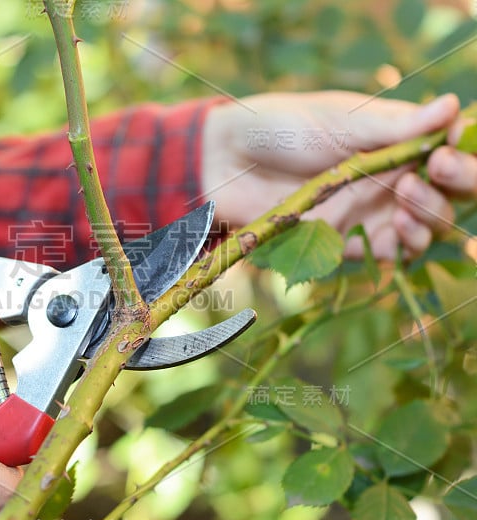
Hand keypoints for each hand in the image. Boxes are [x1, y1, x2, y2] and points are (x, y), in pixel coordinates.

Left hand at [202, 91, 476, 258]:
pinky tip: (394, 233)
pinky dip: (402, 248)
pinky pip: (389, 253)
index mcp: (395, 139)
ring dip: (428, 219)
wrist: (224, 163)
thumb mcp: (337, 119)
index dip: (461, 158)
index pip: (450, 151)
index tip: (444, 156)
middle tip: (426, 177)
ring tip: (405, 203)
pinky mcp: (345, 242)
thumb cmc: (279, 127)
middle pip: (447, 193)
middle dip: (452, 189)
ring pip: (425, 227)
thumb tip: (451, 107)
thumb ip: (392, 125)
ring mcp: (369, 211)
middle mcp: (391, 176)